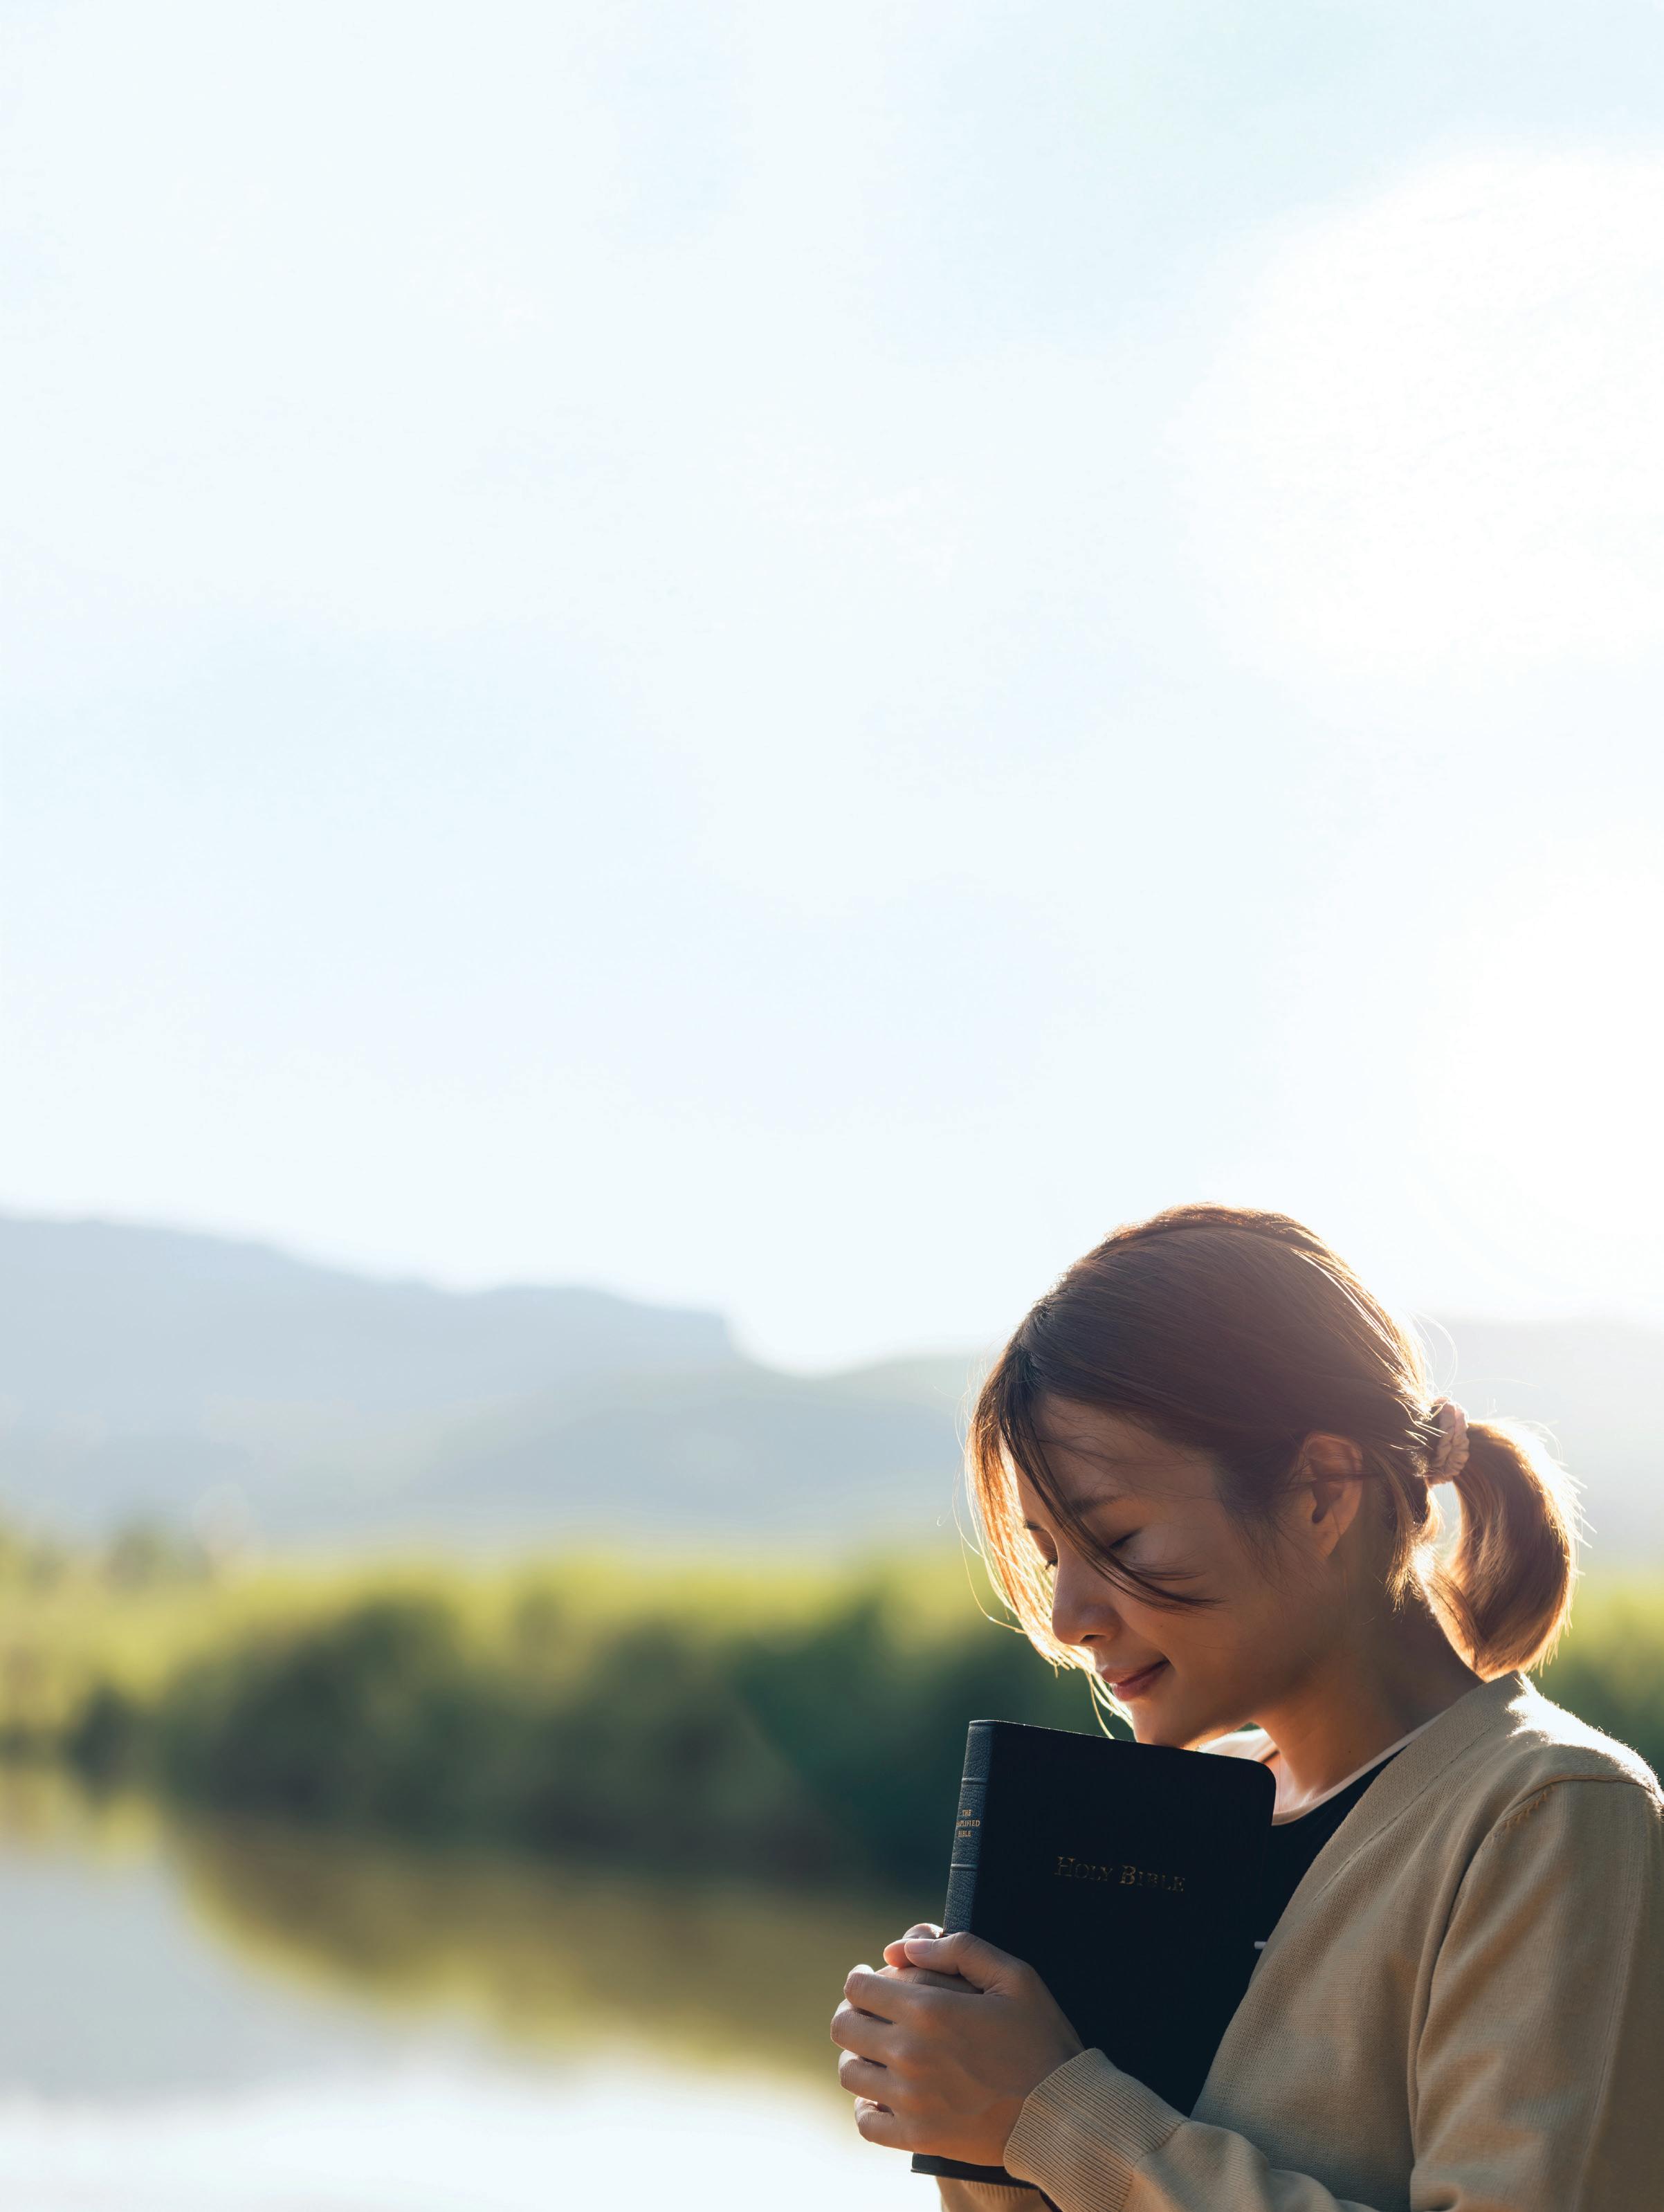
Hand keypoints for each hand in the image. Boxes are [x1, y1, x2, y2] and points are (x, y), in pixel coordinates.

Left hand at [830, 1929, 1084, 2164]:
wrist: (1061, 2113)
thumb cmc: (1040, 2039)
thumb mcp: (1014, 1976)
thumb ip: (958, 1949)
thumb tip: (904, 1948)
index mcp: (930, 2011)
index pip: (859, 1988)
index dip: (862, 1978)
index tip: (872, 1979)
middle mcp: (911, 2056)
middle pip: (844, 2027)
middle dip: (854, 2012)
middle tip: (872, 2013)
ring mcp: (911, 2101)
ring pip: (850, 2072)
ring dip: (858, 2056)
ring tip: (879, 2050)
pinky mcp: (917, 2138)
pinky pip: (865, 2122)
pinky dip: (866, 2106)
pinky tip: (883, 2094)